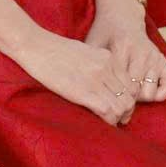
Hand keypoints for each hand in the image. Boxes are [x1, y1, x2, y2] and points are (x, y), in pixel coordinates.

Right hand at [13, 29, 136, 125]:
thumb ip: (97, 64)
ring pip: (122, 106)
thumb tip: (103, 81)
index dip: (129, 99)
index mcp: (107, 58)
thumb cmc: (52, 49)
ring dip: (118, 117)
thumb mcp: (83, 51)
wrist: (34, 44)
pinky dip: (108, 121)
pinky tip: (102, 122)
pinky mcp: (84, 91)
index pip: (131, 84)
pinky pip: (108, 111)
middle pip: (130, 96)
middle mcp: (107, 68)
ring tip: (110, 121)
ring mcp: (96, 79)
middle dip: (127, 111)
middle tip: (119, 118)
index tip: (120, 107)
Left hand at [88, 0, 165, 103]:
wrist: (121, 17)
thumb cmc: (103, 34)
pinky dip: (160, 94)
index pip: (120, 85)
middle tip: (115, 99)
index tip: (104, 101)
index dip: (111, 98)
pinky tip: (146, 91)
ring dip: (139, 98)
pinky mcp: (164, 60)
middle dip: (124, 100)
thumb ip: (90, 65)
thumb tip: (83, 91)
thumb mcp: (92, 45)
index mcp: (122, 49)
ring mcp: (155, 57)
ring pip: (150, 93)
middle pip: (135, 92)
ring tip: (128, 93)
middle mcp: (142, 53)